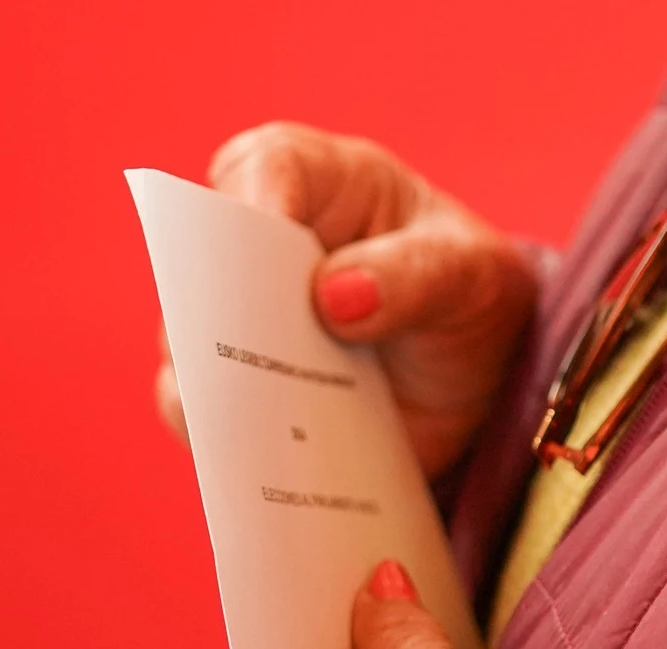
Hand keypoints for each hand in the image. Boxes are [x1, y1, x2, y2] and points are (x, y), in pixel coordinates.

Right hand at [155, 124, 537, 477]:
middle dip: (212, 307)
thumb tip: (336, 297)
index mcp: (321, 183)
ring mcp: (240, 322)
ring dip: (213, 383)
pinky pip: (204, 415)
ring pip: (189, 344)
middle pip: (200, 258)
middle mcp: (262, 247)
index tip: (256, 260)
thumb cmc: (470, 298)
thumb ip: (415, 276)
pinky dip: (224, 439)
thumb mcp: (470, 277)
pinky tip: (259, 463)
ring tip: (250, 419)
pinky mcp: (238, 390)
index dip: (250, 206)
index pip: (264, 168)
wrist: (477, 385)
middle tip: (241, 353)